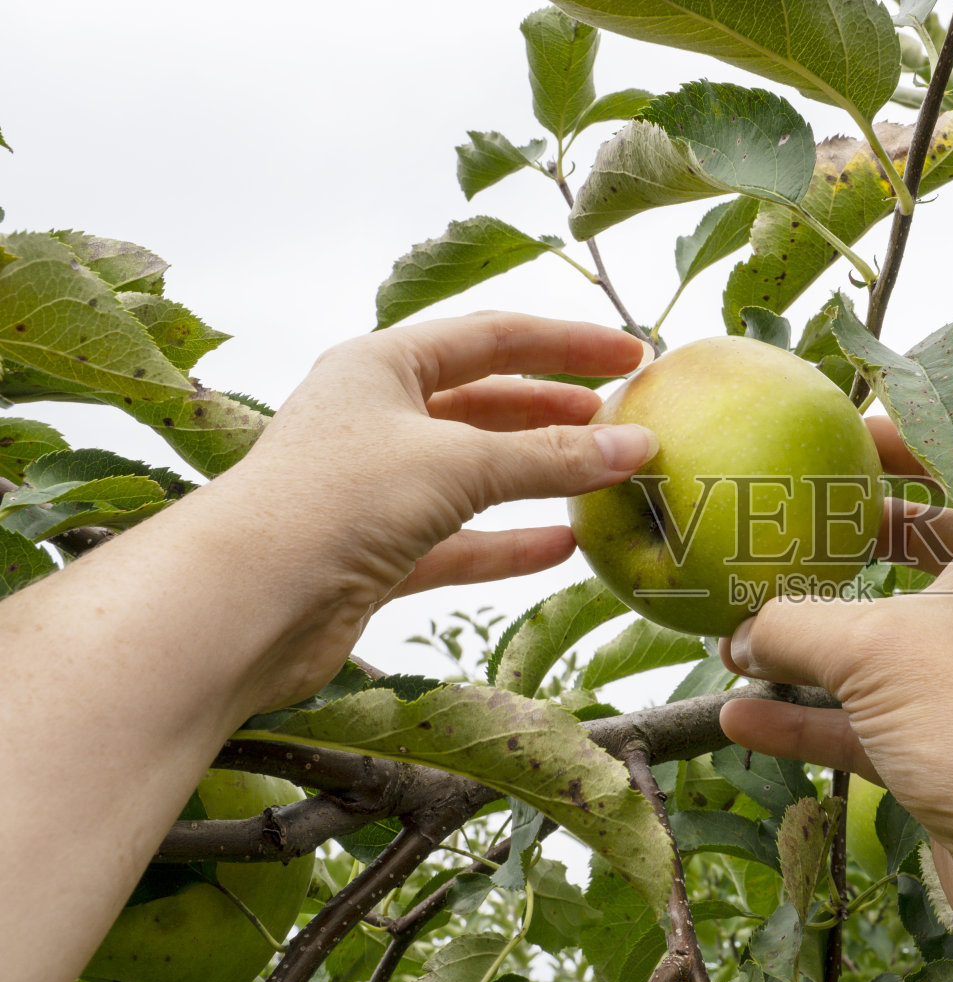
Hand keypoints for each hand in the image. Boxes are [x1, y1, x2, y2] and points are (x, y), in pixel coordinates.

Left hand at [204, 311, 654, 711]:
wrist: (245, 603)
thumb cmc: (337, 500)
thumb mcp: (457, 463)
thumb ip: (550, 459)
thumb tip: (637, 446)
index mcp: (381, 367)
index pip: (492, 338)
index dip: (567, 344)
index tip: (633, 356)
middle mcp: (375, 419)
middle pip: (485, 404)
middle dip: (556, 414)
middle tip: (625, 422)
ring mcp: (376, 489)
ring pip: (475, 475)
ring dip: (539, 478)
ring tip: (605, 479)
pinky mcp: (377, 554)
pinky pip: (459, 541)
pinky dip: (509, 543)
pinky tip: (563, 546)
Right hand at [719, 429, 952, 976]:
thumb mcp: (874, 648)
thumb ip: (794, 627)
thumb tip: (739, 631)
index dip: (919, 442)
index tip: (852, 436)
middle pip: (923, 553)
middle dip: (853, 541)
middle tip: (787, 525)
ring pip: (881, 646)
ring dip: (811, 641)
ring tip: (739, 627)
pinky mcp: (944, 752)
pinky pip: (862, 722)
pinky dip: (806, 717)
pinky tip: (740, 714)